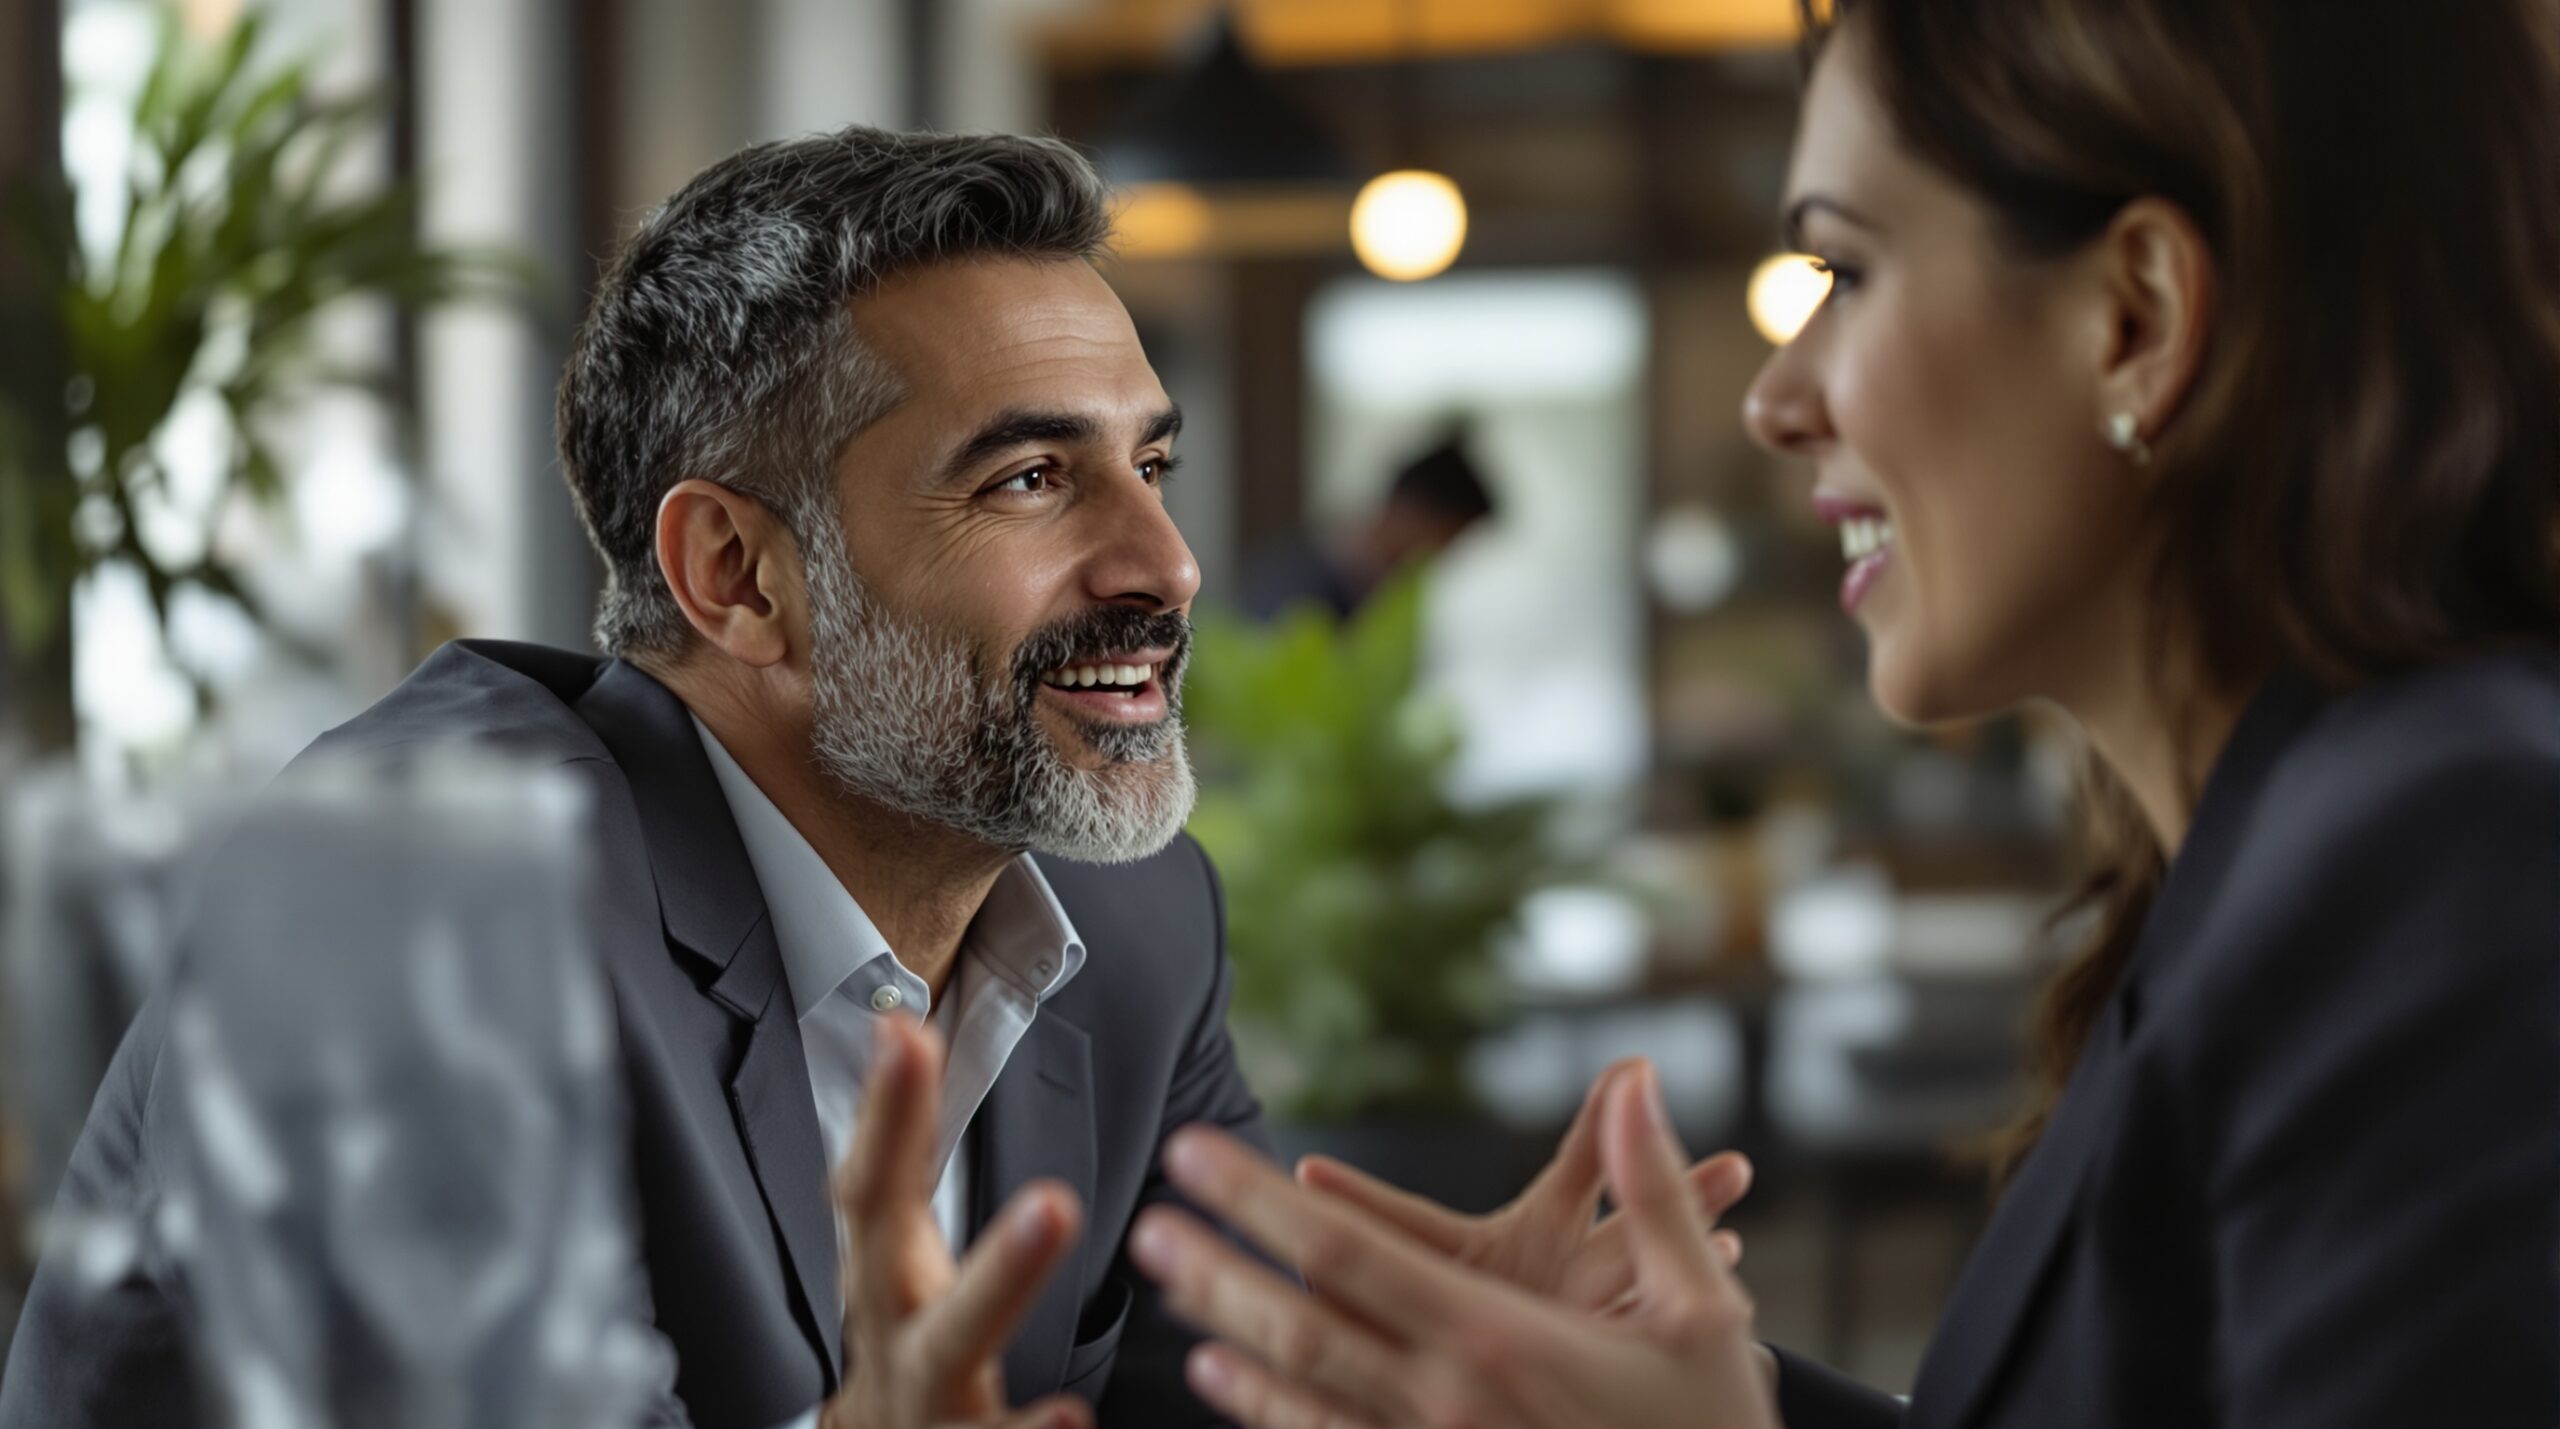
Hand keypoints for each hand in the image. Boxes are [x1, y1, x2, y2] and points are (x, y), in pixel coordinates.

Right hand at [819, 1018, 1093, 1428]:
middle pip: (900, 1275)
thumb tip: (899, 1028)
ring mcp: (924, 1403)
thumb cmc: (903, 1346)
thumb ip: (900, 1153)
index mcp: (885, 1275)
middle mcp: (894, 1336)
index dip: (886, 1115)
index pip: (874, 1188)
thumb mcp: (896, 1254)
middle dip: (956, 1215)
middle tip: (1049, 1197)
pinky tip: (1075, 1420)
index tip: (904, 1036)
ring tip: (1054, 1242)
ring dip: (1002, 1303)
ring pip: (953, 1355)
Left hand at [1129, 1066, 1781, 1428]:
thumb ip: (1653, 1190)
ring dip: (1229, 1336)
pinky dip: (1270, 1413)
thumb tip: (1634, 1081)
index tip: (1197, 1154)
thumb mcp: (1704, 1310)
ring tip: (1170, 1291)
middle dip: (1218, 1267)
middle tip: (1147, 1221)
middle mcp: (1446, 1401)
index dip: (1258, 1200)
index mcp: (1496, 1338)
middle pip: (1301, 1322)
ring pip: (1303, 1393)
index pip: (1346, 1253)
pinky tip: (1229, 1383)